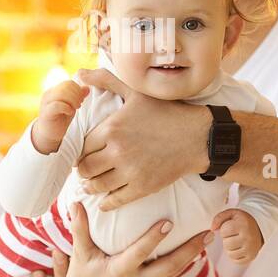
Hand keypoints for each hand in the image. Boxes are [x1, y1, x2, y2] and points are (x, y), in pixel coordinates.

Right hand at [31, 79, 88, 153]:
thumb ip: (78, 96)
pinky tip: (70, 113)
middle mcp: (48, 94)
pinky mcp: (46, 113)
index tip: (81, 100)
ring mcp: (46, 103)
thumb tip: (87, 88)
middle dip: (77, 95)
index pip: (68, 83)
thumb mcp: (72, 105)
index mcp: (54, 90)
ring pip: (62, 93)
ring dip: (73, 101)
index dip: (78, 90)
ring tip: (75, 108)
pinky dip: (67, 108)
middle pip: (66, 86)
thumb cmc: (61, 119)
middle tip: (79, 105)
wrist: (50, 134)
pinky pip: (57, 105)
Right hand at [55, 201, 210, 276]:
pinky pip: (171, 275)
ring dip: (192, 256)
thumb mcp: (80, 252)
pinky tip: (197, 250)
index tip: (168, 223)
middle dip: (189, 251)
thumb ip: (80, 228)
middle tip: (207, 233)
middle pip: (168, 267)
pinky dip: (185, 263)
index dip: (153, 239)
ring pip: (174, 272)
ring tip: (208, 238)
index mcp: (118, 270)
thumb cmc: (81, 275)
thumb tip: (76, 202)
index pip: (139, 253)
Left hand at [74, 68, 208, 210]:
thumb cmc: (166, 112)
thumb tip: (80, 74)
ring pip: (97, 185)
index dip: (80, 150)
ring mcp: (130, 172)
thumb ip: (106, 81)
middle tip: (84, 169)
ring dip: (90, 186)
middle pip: (85, 168)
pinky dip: (106, 202)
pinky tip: (104, 201)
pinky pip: (115, 200)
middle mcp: (117, 151)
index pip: (82, 146)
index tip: (82, 152)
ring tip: (90, 184)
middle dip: (83, 169)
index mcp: (111, 129)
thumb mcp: (136, 92)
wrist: (197, 137)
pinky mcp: (142, 187)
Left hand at [212, 208, 263, 263]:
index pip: (224, 232)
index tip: (230, 227)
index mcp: (243, 224)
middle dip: (227, 240)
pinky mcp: (252, 256)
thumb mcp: (231, 214)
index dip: (224, 230)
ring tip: (236, 241)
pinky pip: (236, 261)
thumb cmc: (242, 221)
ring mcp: (251, 248)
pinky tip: (239, 247)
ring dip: (230, 248)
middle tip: (233, 235)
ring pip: (230, 254)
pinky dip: (235, 255)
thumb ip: (219, 218)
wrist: (260, 228)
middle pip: (226, 244)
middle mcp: (248, 237)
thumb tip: (212, 229)